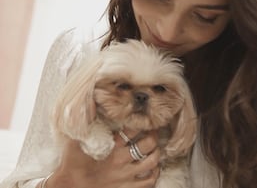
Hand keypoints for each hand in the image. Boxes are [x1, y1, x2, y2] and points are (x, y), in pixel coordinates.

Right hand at [45, 130, 159, 187]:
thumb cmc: (71, 164)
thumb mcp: (75, 141)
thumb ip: (85, 124)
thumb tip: (91, 105)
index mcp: (110, 148)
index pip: (133, 130)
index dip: (140, 123)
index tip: (141, 120)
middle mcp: (121, 162)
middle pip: (148, 144)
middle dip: (153, 136)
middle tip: (152, 132)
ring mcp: (125, 177)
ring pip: (152, 162)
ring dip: (156, 153)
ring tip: (154, 148)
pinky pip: (149, 182)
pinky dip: (155, 173)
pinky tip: (152, 168)